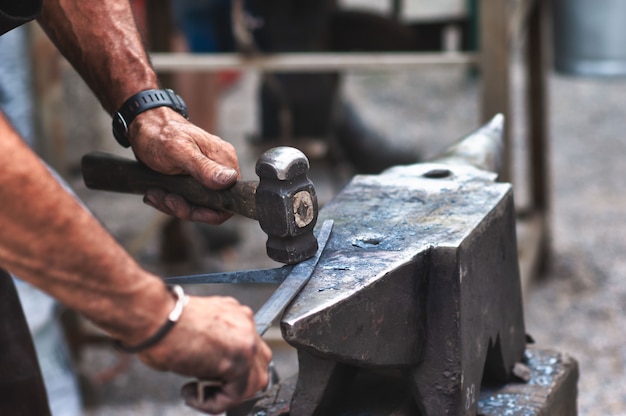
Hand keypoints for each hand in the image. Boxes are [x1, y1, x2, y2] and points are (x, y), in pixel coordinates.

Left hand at [129, 108, 240, 223]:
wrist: (142, 126)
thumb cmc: (159, 134)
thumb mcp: (179, 151)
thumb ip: (204, 167)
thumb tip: (229, 180)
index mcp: (224, 159)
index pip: (229, 199)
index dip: (207, 211)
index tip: (184, 205)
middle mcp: (220, 168)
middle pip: (212, 206)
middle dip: (185, 208)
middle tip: (165, 197)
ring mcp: (207, 175)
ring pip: (197, 206)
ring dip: (173, 205)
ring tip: (155, 193)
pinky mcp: (194, 180)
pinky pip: (188, 201)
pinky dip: (169, 201)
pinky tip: (156, 192)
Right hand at [137, 295, 271, 413]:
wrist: (153, 317)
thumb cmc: (161, 324)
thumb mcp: (195, 331)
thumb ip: (212, 345)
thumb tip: (210, 368)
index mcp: (234, 314)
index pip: (247, 348)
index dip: (230, 369)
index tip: (207, 377)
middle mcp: (245, 323)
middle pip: (258, 363)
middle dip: (235, 382)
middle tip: (206, 387)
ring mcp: (246, 339)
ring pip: (253, 381)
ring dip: (225, 395)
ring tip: (197, 392)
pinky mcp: (240, 359)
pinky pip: (237, 393)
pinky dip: (215, 402)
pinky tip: (192, 394)